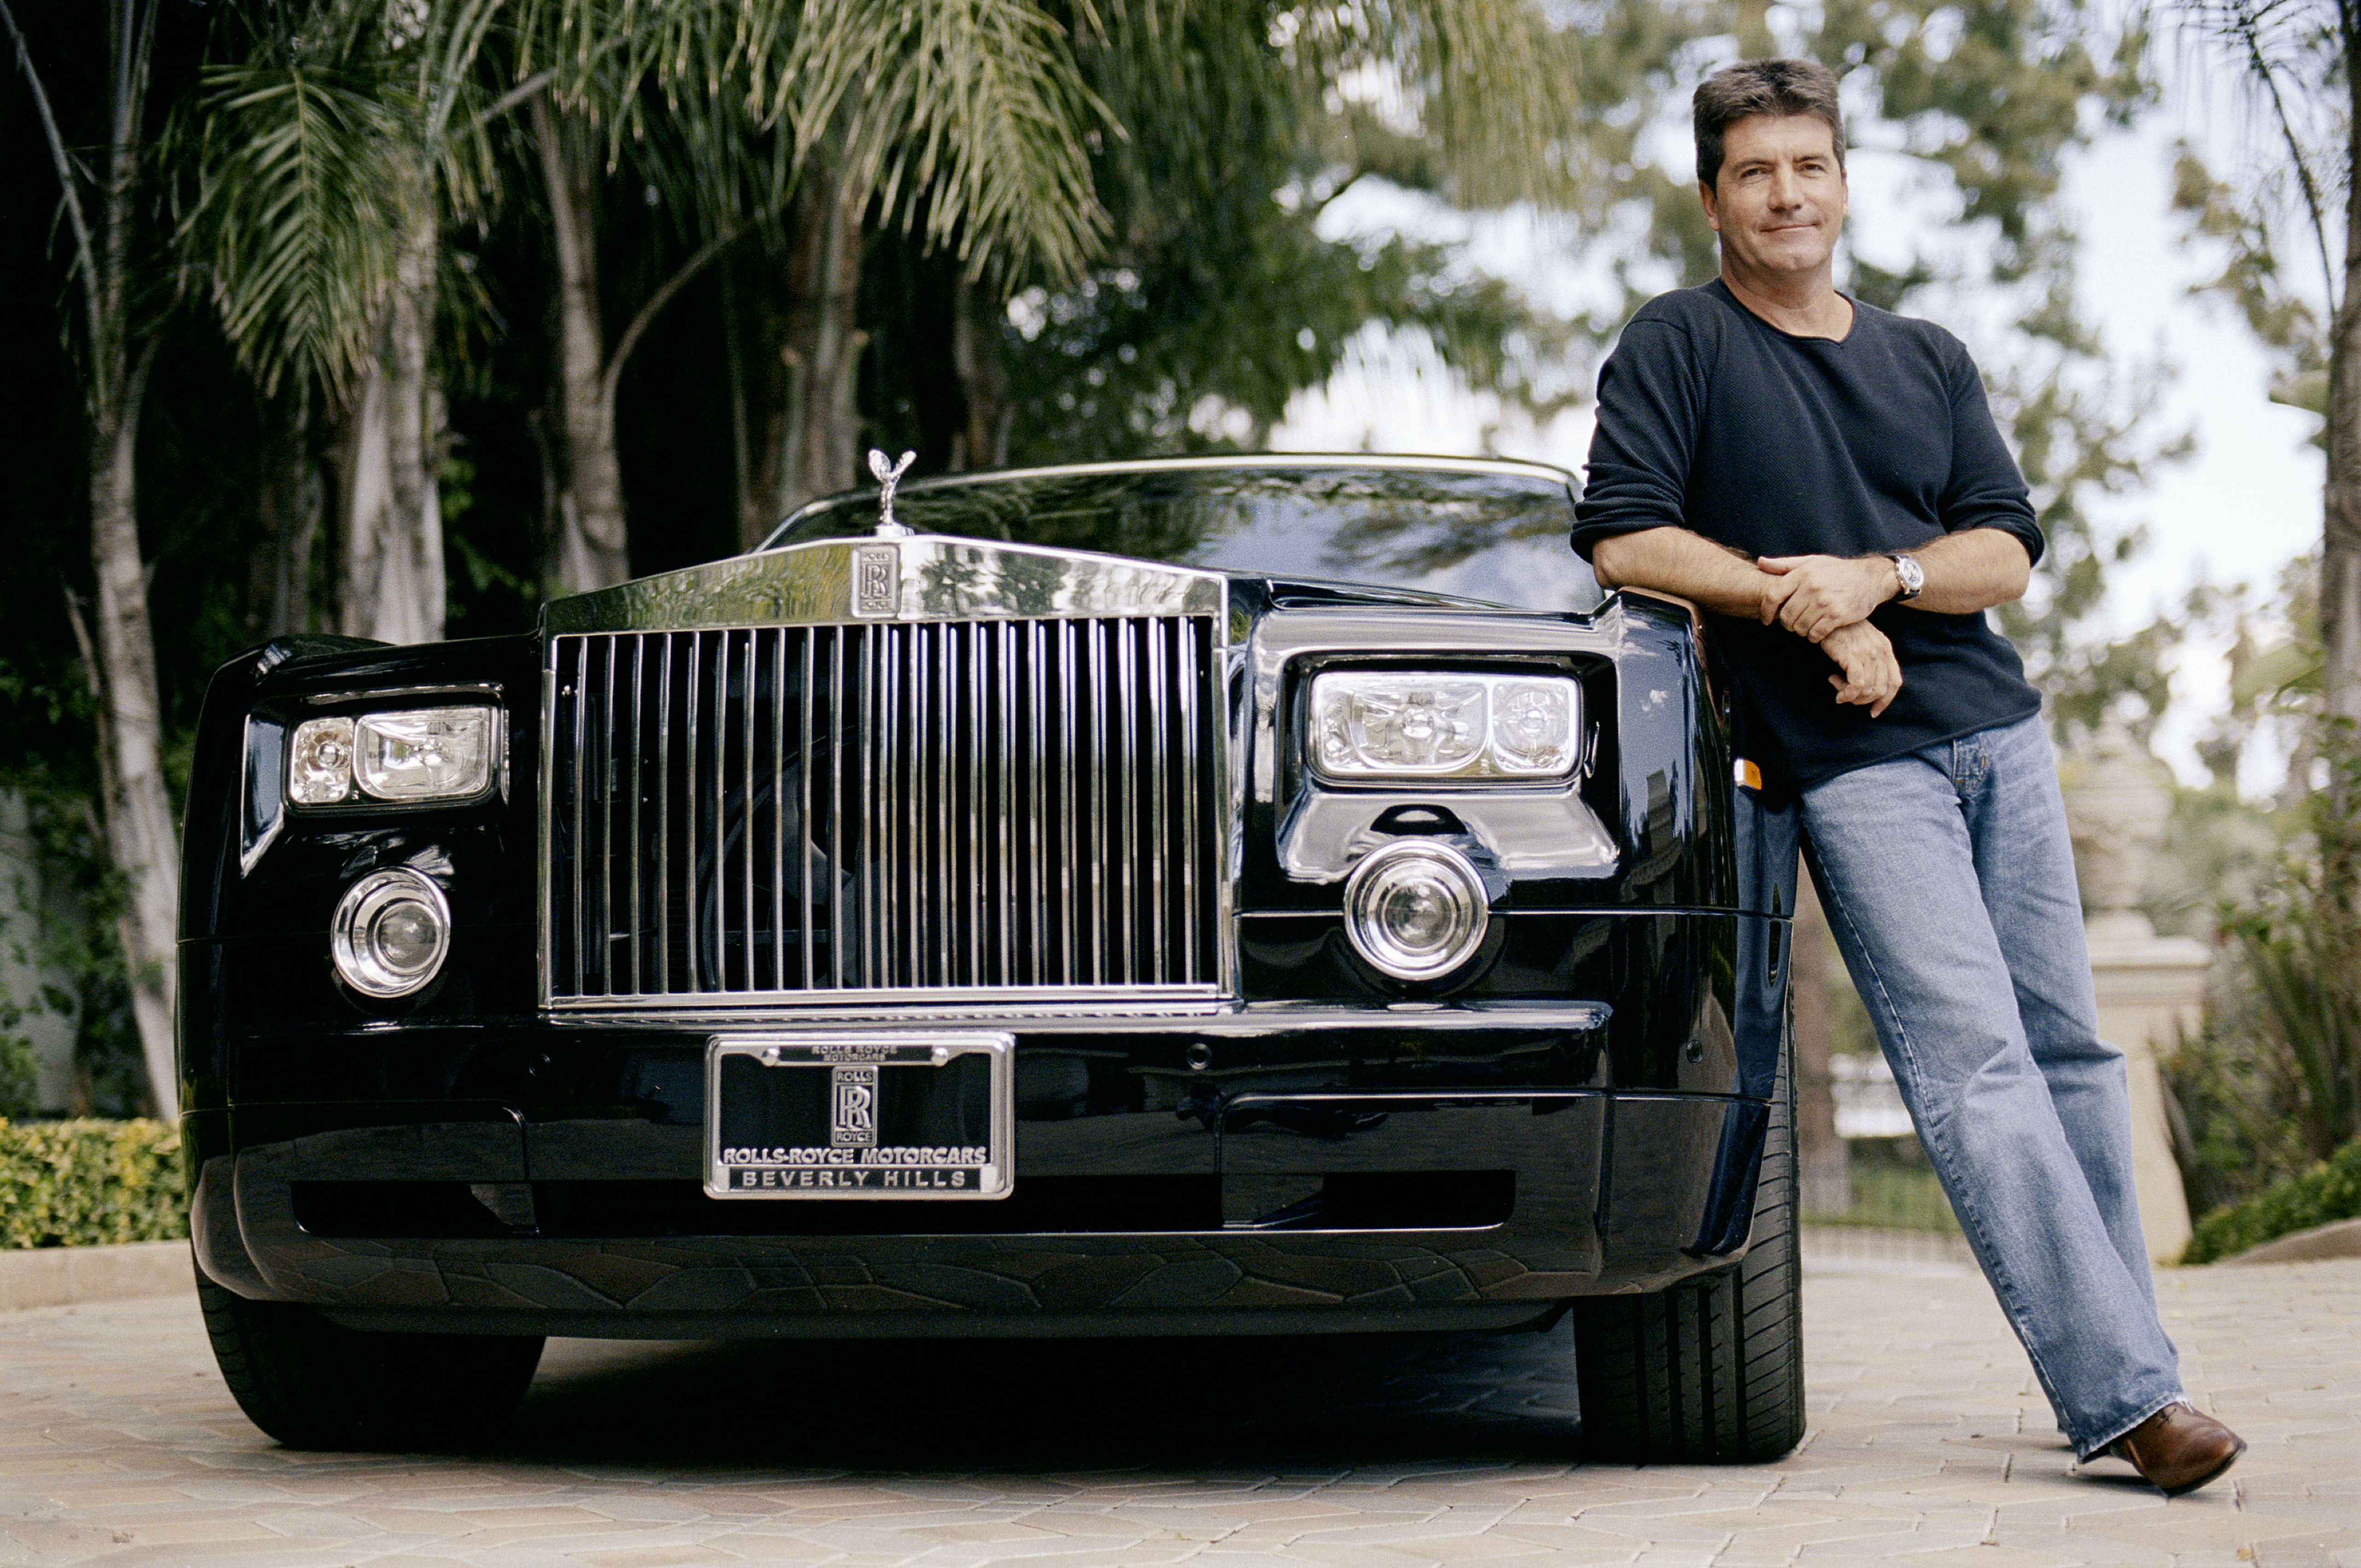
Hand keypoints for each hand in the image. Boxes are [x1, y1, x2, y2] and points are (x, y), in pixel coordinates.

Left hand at [1755, 553, 1896, 641]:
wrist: (1870, 578)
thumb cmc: (1837, 570)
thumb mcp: (1812, 562)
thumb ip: (1785, 565)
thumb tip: (1760, 562)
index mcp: (1803, 574)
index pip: (1773, 595)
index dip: (1765, 610)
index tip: (1766, 619)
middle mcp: (1812, 587)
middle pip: (1786, 616)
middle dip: (1786, 623)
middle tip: (1792, 623)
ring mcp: (1825, 602)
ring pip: (1799, 627)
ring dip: (1800, 630)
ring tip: (1805, 626)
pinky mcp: (1837, 615)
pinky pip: (1815, 634)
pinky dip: (1813, 636)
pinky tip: (1816, 631)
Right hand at [1821, 621, 1900, 716]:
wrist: (1828, 617)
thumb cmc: (1842, 630)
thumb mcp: (1863, 642)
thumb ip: (1871, 659)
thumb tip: (1868, 685)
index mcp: (1886, 649)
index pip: (1894, 682)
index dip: (1885, 700)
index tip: (1873, 712)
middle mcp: (1881, 651)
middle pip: (1881, 689)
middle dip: (1864, 700)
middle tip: (1848, 697)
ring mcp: (1868, 654)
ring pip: (1868, 689)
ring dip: (1852, 697)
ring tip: (1838, 689)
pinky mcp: (1853, 656)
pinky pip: (1856, 685)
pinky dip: (1846, 693)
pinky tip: (1836, 689)